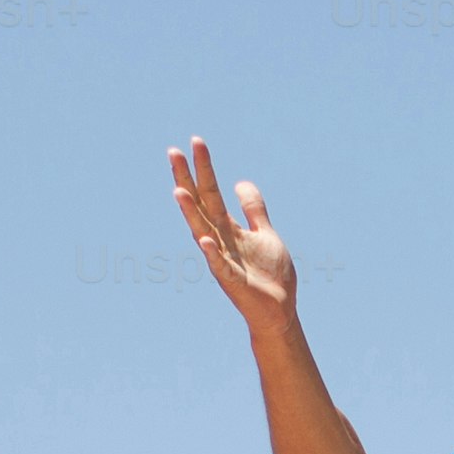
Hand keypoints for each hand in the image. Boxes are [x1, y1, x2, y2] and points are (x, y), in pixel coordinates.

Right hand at [166, 135, 297, 325]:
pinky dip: (212, 254)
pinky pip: (219, 266)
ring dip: (190, 213)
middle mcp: (220, 240)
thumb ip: (253, 209)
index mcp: (228, 228)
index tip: (195, 141)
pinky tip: (204, 240)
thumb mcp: (264, 233)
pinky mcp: (232, 281)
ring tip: (179, 190)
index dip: (203, 168)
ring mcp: (223, 260)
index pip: (210, 192)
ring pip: (202, 232)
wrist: (279, 312)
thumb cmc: (270, 275)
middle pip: (201, 205)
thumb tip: (240, 181)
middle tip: (174, 151)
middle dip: (188, 179)